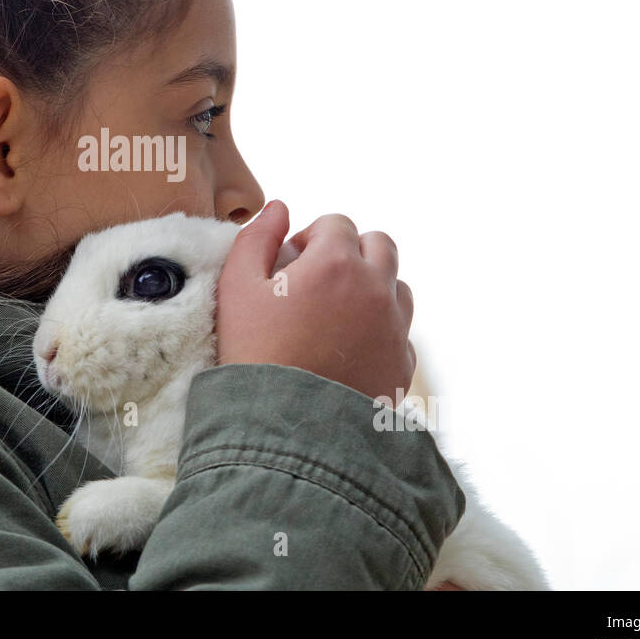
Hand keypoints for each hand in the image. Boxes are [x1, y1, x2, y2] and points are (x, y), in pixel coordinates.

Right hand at [215, 200, 415, 402]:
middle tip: (318, 281)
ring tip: (336, 315)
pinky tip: (348, 351)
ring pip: (398, 287)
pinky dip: (380, 332)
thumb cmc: (253, 355)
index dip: (309, 238)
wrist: (285, 430)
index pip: (336, 223)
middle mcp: (376, 289)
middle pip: (379, 245)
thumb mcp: (235, 288)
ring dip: (372, 288)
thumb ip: (255, 238)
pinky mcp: (403, 366)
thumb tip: (279, 208)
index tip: (290, 265)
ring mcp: (396, 328)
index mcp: (337, 262)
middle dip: (351, 252)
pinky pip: (400, 333)